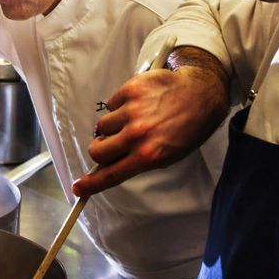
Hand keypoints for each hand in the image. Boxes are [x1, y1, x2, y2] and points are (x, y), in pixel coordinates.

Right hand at [73, 48, 228, 197]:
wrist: (200, 94)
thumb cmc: (187, 127)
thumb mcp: (168, 155)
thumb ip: (138, 161)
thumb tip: (110, 166)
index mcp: (148, 155)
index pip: (111, 175)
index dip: (91, 185)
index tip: (78, 188)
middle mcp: (138, 135)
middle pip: (97, 151)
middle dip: (99, 150)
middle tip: (107, 145)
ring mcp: (133, 111)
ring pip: (102, 126)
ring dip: (112, 126)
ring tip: (131, 120)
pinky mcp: (130, 90)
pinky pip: (111, 104)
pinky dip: (120, 106)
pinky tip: (138, 104)